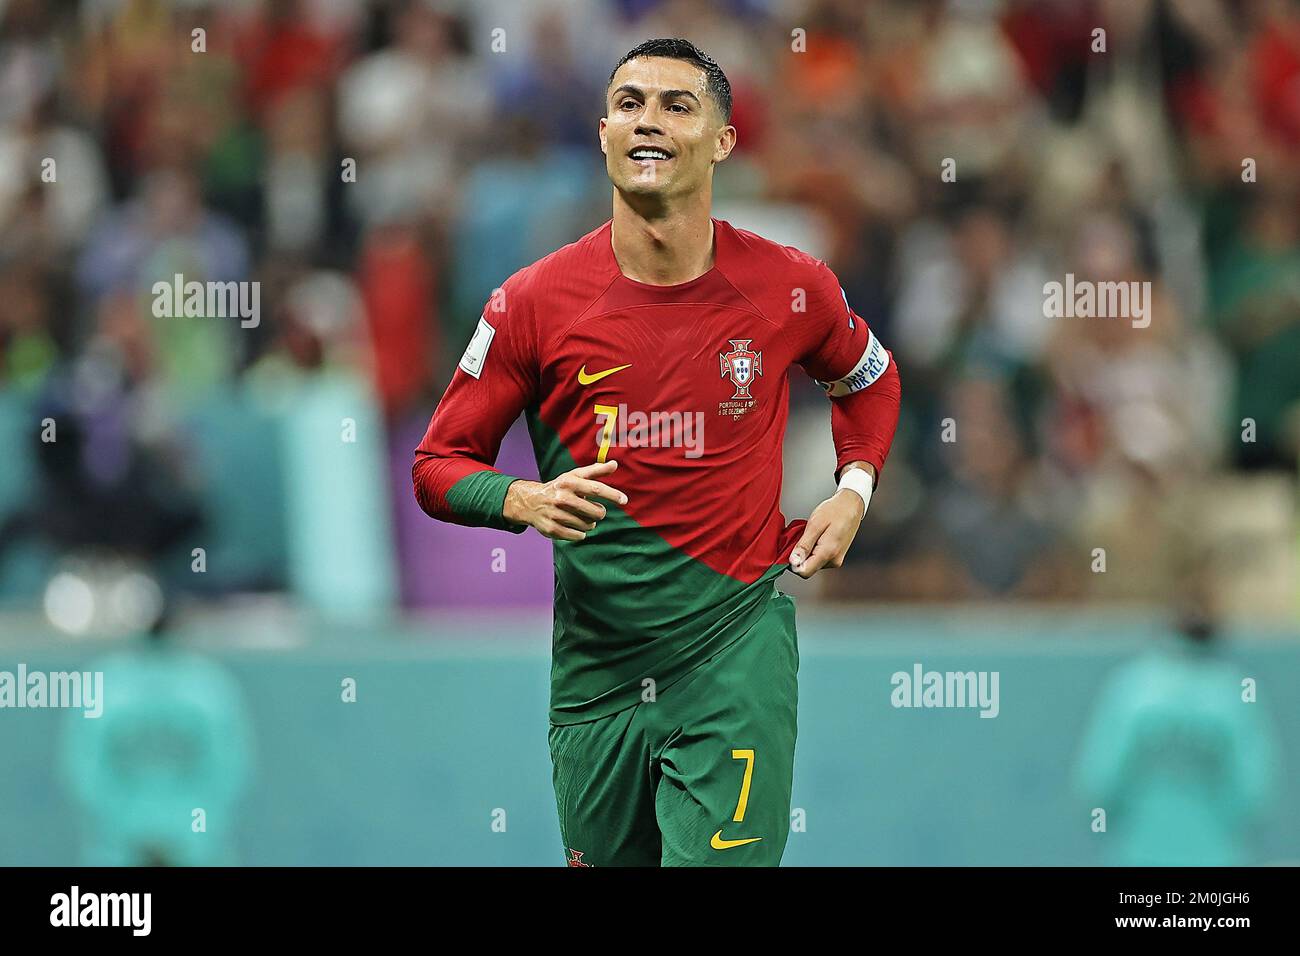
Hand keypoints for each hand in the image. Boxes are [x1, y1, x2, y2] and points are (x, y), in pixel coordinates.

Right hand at [503, 460, 627, 541]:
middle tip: (593, 510)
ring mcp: (556, 514)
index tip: (624, 500)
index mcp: (569, 483)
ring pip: (588, 525)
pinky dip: (580, 533)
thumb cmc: (559, 488)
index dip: (612, 494)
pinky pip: (578, 536)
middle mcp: (562, 498)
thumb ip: (595, 471)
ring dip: (589, 523)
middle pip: (596, 512)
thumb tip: (615, 464)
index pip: (595, 488)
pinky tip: (574, 526)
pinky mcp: (552, 529)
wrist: (530, 501)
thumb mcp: (574, 476)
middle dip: (599, 512)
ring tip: (580, 516)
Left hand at [789, 488, 865, 578]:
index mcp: (828, 553)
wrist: (851, 505)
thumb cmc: (835, 511)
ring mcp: (836, 560)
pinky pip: (819, 558)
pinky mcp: (836, 557)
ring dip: (807, 551)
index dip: (793, 562)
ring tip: (813, 535)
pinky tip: (818, 537)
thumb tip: (793, 561)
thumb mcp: (814, 525)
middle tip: (803, 537)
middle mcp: (833, 560)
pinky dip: (814, 549)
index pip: (804, 572)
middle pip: (808, 568)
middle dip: (800, 555)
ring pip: (812, 563)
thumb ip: (804, 545)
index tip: (791, 549)